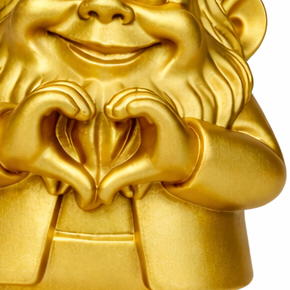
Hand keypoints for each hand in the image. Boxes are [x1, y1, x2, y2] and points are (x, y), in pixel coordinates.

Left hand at [0, 81, 95, 207]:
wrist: (5, 141)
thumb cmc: (25, 153)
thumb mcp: (49, 166)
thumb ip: (72, 179)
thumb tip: (91, 201)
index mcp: (32, 109)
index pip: (54, 96)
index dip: (72, 102)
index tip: (85, 118)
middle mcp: (35, 96)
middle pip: (65, 88)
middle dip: (82, 100)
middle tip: (89, 119)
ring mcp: (41, 91)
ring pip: (67, 85)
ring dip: (82, 98)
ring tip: (86, 118)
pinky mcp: (48, 91)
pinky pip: (67, 87)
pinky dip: (79, 96)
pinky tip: (81, 115)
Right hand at [97, 88, 200, 205]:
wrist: (189, 156)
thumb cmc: (169, 164)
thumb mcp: (144, 173)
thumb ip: (121, 181)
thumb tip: (101, 197)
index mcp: (167, 124)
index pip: (149, 105)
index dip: (129, 105)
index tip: (113, 115)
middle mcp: (166, 111)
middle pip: (142, 94)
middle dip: (122, 100)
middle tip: (109, 113)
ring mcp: (161, 105)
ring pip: (140, 92)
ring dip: (123, 99)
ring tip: (111, 113)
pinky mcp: (155, 104)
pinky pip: (139, 95)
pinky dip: (125, 99)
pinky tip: (117, 114)